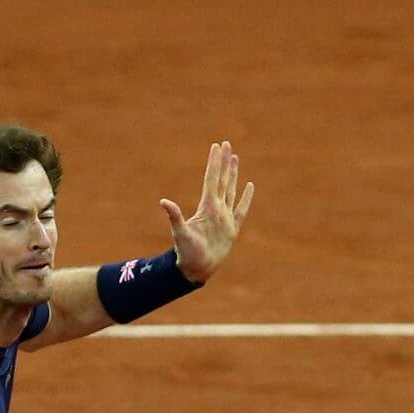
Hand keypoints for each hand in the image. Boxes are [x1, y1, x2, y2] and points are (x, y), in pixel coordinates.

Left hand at [161, 140, 255, 282]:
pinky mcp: (232, 228)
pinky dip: (246, 198)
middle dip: (224, 162)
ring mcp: (225, 217)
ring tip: (235, 158)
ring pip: (231, 190)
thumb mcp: (180, 233)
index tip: (216, 146)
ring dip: (233, 174)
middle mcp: (216, 208)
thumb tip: (164, 201)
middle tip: (226, 144)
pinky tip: (249, 186)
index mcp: (206, 207)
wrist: (196, 268)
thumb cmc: (186, 252)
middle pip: (222, 180)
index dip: (214, 163)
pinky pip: (242, 209)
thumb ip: (175, 216)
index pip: (211, 179)